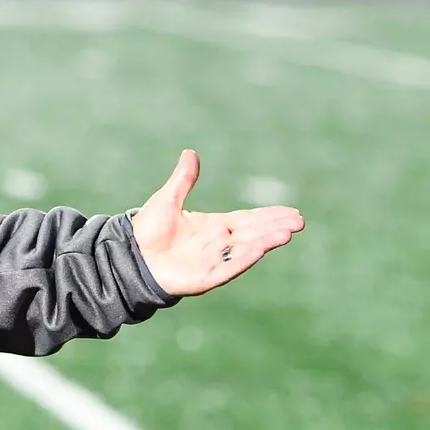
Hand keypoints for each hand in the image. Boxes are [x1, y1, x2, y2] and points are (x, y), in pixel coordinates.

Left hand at [130, 150, 304, 296]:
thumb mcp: (167, 200)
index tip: (292, 213)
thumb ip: (182, 180)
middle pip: (253, 234)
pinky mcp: (204, 276)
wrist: (130, 257)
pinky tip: (258, 250)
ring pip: (245, 250)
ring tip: (286, 234)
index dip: (269, 216)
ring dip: (265, 242)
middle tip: (299, 222)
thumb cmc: (148, 231)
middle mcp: (218, 243)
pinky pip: (227, 267)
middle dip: (275, 227)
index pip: (248, 220)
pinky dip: (242, 259)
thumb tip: (190, 153)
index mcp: (214, 226)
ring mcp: (213, 260)